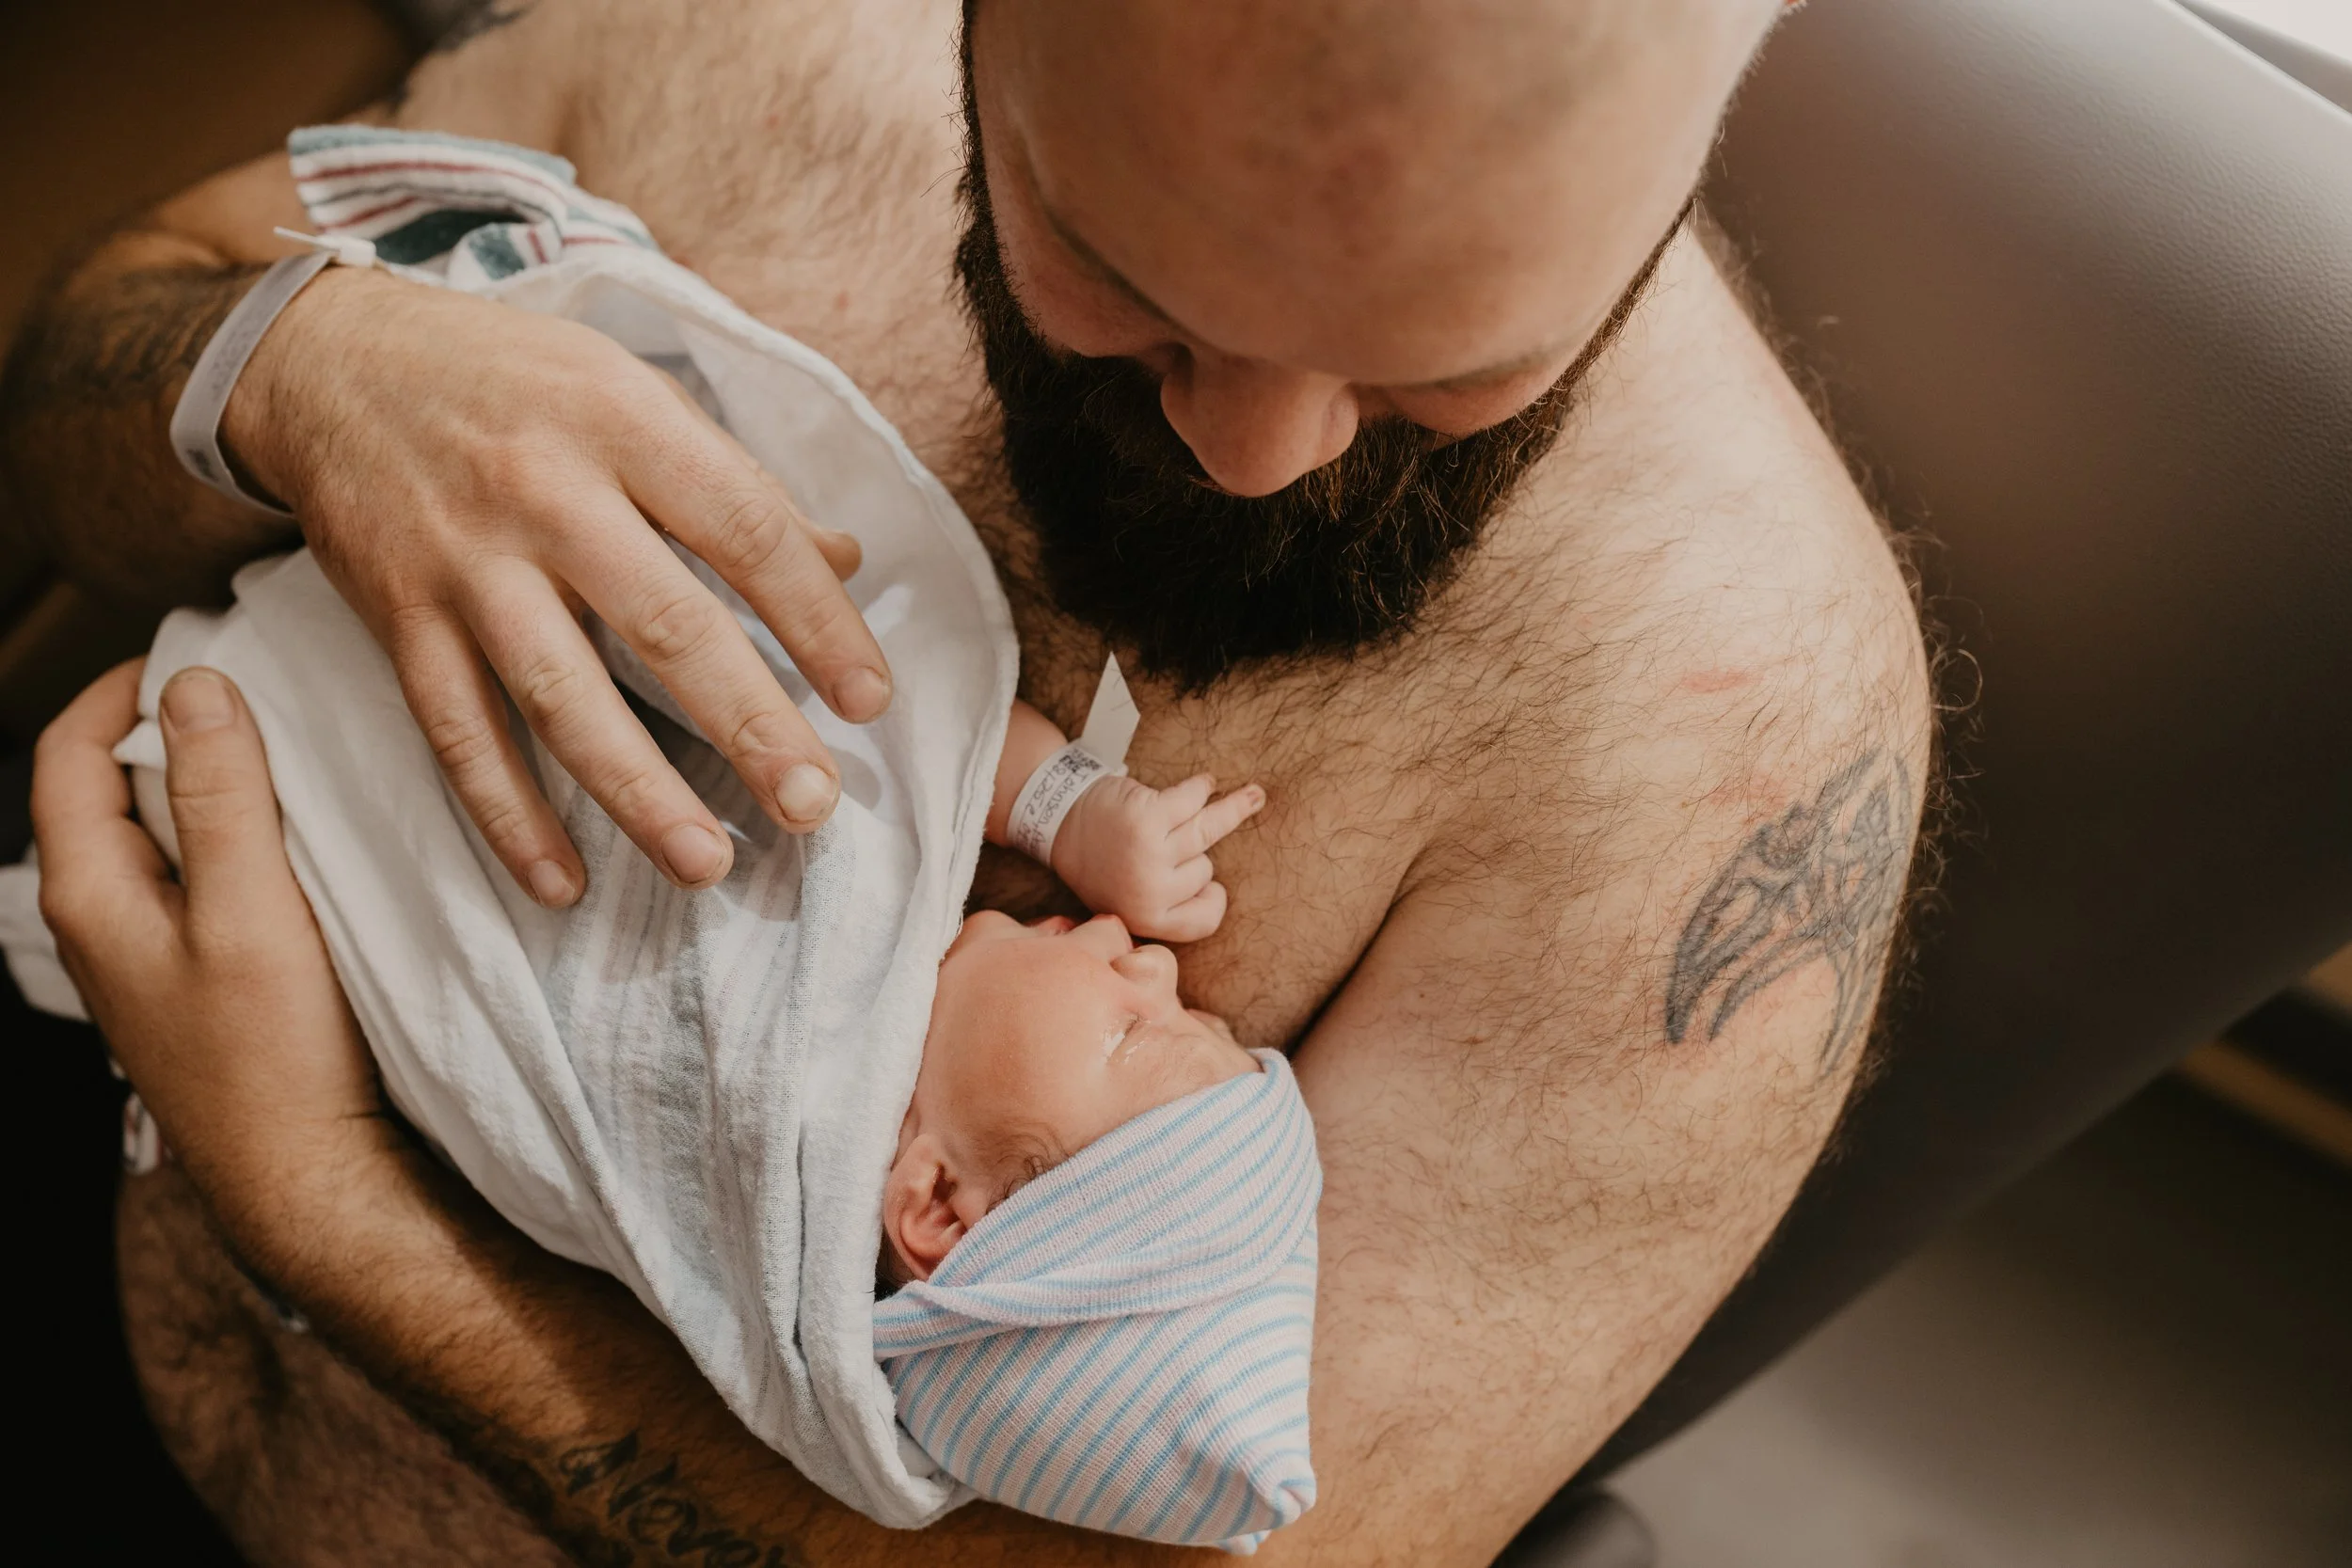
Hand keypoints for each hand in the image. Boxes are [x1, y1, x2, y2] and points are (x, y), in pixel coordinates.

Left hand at [32, 662, 395, 1277]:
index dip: (124, 689)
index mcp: (88, 894)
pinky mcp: (187, 980)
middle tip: (258, 697)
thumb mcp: (251, 912)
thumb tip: (194, 688)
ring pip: (151, 834)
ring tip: (283, 762)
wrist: (304, 1178)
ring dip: (205, 788)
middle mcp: (96, 921)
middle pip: (105, 787)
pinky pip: (188, 880)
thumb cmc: (274, 1054)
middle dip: (169, 730)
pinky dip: (226, 842)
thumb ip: (220, 799)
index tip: (202, 653)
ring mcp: (140, 955)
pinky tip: (290, 848)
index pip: (69, 752)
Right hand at [224, 267, 894, 906]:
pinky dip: (506, 813)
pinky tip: (562, 882)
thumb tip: (845, 560)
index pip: (745, 530)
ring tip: (707, 866)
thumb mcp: (630, 389)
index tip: (869, 701)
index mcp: (623, 420)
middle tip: (812, 805)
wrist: (329, 359)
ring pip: (560, 693)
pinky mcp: (397, 618)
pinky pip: (456, 732)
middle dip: (748, 724)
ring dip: (637, 791)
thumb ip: (733, 480)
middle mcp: (543, 489)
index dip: (816, 620)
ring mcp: (463, 561)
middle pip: (664, 624)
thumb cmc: (514, 379)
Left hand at [1048, 773, 1264, 941]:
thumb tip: (1222, 898)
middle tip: (1156, 848)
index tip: (1212, 888)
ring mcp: (1151, 855)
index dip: (1213, 902)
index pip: (1204, 920)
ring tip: (1255, 795)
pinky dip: (1202, 787)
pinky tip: (1208, 783)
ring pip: (1206, 832)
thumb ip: (1166, 906)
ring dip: (1232, 808)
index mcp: (1147, 919)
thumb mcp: (1127, 902)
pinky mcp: (1148, 818)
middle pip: (1204, 871)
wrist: (1060, 825)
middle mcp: (1150, 893)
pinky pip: (1193, 800)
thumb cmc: (1101, 863)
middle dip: (1188, 855)